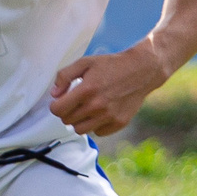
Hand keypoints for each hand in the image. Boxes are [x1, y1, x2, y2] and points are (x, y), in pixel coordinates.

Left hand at [50, 45, 164, 136]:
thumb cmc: (112, 65)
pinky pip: (98, 132)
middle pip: (68, 121)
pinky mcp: (119, 123)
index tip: (60, 101)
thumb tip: (54, 94)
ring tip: (87, 109)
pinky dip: (97, 125)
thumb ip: (65, 76)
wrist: (142, 70)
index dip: (56, 106)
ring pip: (81, 130)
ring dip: (80, 121)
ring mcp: (109, 117)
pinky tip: (102, 112)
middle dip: (68, 112)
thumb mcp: (85, 62)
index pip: (58, 110)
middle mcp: (97, 106)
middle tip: (76, 102)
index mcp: (86, 90)